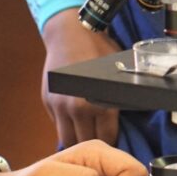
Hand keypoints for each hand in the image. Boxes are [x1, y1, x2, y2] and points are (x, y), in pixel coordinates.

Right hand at [41, 11, 121, 146]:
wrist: (70, 32)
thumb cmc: (98, 49)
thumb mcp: (117, 72)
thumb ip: (119, 97)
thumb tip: (129, 117)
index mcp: (99, 102)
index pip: (107, 137)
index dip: (113, 142)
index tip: (115, 140)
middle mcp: (77, 108)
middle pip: (85, 142)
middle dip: (94, 143)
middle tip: (100, 139)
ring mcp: (59, 106)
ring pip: (66, 139)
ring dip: (77, 139)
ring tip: (85, 133)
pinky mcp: (47, 102)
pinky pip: (57, 124)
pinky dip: (65, 125)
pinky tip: (74, 119)